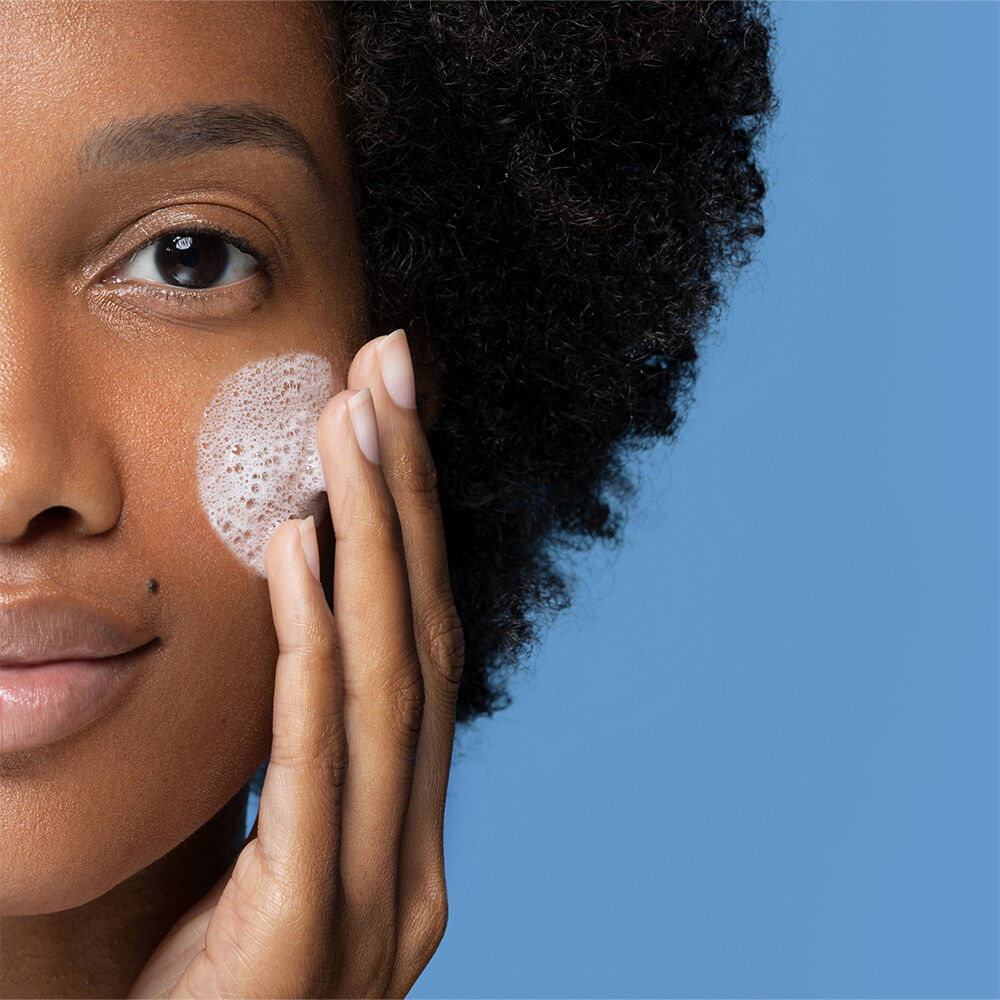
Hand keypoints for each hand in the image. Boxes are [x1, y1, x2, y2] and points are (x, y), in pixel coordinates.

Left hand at [127, 329, 464, 998]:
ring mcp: (372, 901)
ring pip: (389, 679)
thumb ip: (298, 761)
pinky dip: (315, 642)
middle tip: (394, 370)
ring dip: (374, 537)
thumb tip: (300, 631)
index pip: (423, 650)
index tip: (395, 414)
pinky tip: (298, 543)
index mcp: (405, 835)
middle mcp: (411, 858)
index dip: (417, 526)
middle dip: (411, 496)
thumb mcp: (257, 852)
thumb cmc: (194, 988)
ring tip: (351, 422)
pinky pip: (315, 757)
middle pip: (423, 638)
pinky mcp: (305, 935)